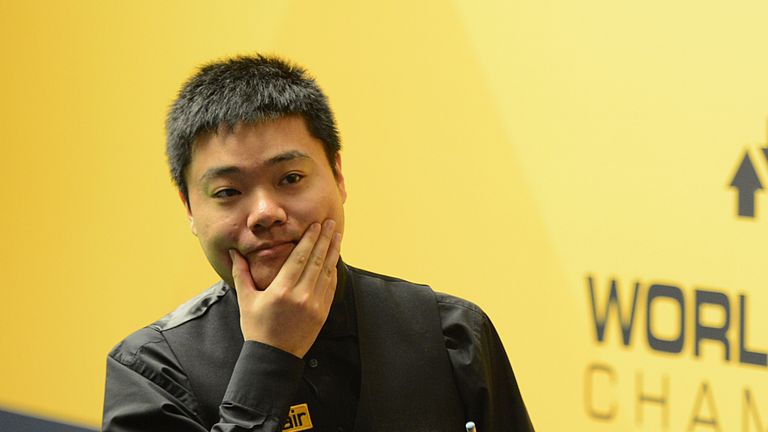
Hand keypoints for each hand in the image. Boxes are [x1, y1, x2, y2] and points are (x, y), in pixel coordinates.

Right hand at [229, 219, 340, 357]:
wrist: (273, 357)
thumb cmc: (256, 328)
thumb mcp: (246, 299)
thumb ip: (241, 273)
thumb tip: (234, 253)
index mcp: (282, 290)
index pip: (300, 257)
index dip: (310, 239)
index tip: (316, 225)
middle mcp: (301, 296)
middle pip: (317, 260)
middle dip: (325, 239)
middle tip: (331, 223)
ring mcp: (314, 305)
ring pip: (327, 271)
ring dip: (333, 252)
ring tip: (337, 236)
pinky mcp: (322, 313)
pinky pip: (330, 287)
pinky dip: (333, 271)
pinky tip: (334, 260)